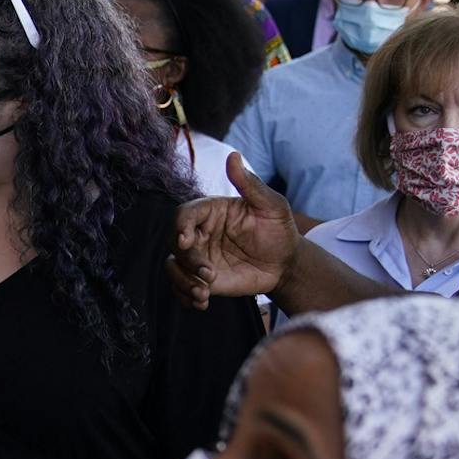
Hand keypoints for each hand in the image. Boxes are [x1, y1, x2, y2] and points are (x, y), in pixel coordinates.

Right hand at [168, 151, 298, 309]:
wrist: (286, 263)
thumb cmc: (279, 230)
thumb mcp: (271, 205)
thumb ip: (250, 183)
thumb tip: (233, 156)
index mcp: (210, 212)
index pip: (183, 215)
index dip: (180, 227)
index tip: (185, 240)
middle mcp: (199, 233)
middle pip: (174, 243)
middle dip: (187, 261)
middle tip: (208, 275)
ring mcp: (199, 257)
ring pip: (172, 267)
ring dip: (182, 282)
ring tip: (202, 293)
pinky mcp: (202, 278)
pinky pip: (182, 287)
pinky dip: (185, 296)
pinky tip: (202, 302)